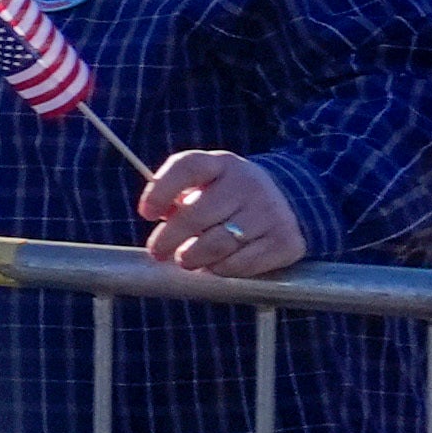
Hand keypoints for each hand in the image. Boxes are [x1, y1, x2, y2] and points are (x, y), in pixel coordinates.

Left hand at [136, 147, 307, 278]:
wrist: (285, 204)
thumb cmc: (226, 198)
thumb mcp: (204, 186)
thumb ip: (176, 199)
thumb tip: (155, 224)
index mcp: (222, 163)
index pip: (187, 167)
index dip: (160, 190)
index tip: (145, 213)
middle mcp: (248, 182)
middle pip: (197, 214)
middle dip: (168, 239)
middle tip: (157, 252)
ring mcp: (270, 210)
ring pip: (218, 244)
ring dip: (193, 258)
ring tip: (185, 260)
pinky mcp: (285, 239)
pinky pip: (241, 264)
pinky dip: (221, 269)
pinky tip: (215, 266)